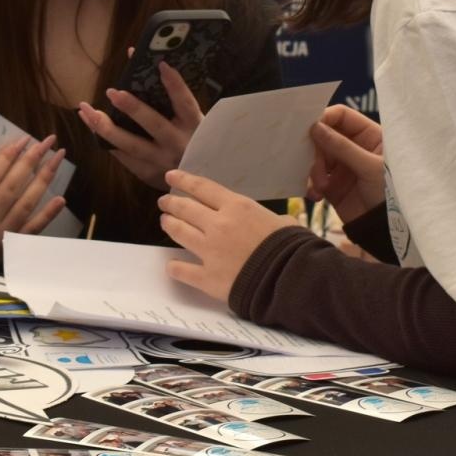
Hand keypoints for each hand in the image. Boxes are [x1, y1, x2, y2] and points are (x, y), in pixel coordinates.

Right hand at [0, 136, 68, 270]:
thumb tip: (5, 155)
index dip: (9, 155)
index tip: (24, 139)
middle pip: (12, 186)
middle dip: (32, 160)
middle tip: (47, 141)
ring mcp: (0, 237)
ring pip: (27, 204)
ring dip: (45, 179)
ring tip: (58, 158)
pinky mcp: (11, 247)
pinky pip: (33, 228)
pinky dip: (48, 213)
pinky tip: (61, 198)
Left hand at [77, 59, 202, 186]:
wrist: (195, 184)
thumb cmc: (192, 142)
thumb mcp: (193, 123)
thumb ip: (176, 104)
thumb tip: (152, 70)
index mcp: (194, 126)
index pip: (185, 102)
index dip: (174, 84)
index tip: (161, 64)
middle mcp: (177, 144)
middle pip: (154, 125)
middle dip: (133, 108)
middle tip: (113, 92)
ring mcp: (160, 161)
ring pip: (130, 144)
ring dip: (106, 127)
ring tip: (87, 110)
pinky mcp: (145, 173)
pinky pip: (121, 155)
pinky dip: (103, 139)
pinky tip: (90, 123)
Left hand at [159, 170, 298, 304]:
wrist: (289, 279)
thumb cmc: (291, 248)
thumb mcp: (284, 222)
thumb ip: (270, 219)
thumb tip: (278, 223)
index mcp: (237, 207)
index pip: (203, 188)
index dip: (184, 180)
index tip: (170, 176)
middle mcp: (218, 225)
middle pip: (186, 209)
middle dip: (172, 203)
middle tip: (164, 202)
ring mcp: (209, 251)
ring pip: (180, 233)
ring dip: (170, 225)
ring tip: (164, 222)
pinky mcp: (207, 277)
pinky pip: (183, 270)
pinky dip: (175, 267)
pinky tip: (171, 266)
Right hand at [306, 104, 384, 222]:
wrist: (388, 230)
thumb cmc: (391, 193)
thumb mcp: (369, 167)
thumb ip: (342, 146)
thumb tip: (315, 127)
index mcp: (368, 136)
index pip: (341, 116)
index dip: (324, 118)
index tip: (310, 128)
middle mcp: (353, 147)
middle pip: (324, 136)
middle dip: (316, 150)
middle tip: (315, 165)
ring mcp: (342, 166)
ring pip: (316, 157)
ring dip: (312, 169)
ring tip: (318, 186)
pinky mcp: (332, 185)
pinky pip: (313, 178)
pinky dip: (310, 185)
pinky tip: (315, 195)